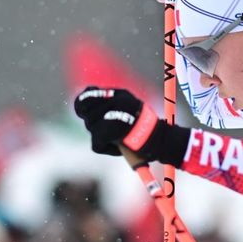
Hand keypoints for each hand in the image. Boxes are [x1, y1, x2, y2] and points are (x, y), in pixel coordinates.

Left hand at [72, 87, 188, 164]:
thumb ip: (109, 105)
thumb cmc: (146, 129)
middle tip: (104, 130)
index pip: (88, 92)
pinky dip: (106, 149)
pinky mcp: (107, 129)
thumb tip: (82, 106)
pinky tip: (119, 148)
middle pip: (85, 110)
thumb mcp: (128, 109)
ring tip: (119, 139)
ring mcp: (111, 114)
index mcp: (119, 94)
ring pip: (91, 128)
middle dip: (91, 121)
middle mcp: (114, 100)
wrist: (161, 140)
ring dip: (101, 137)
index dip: (81, 104)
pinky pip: (96, 144)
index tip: (82, 112)